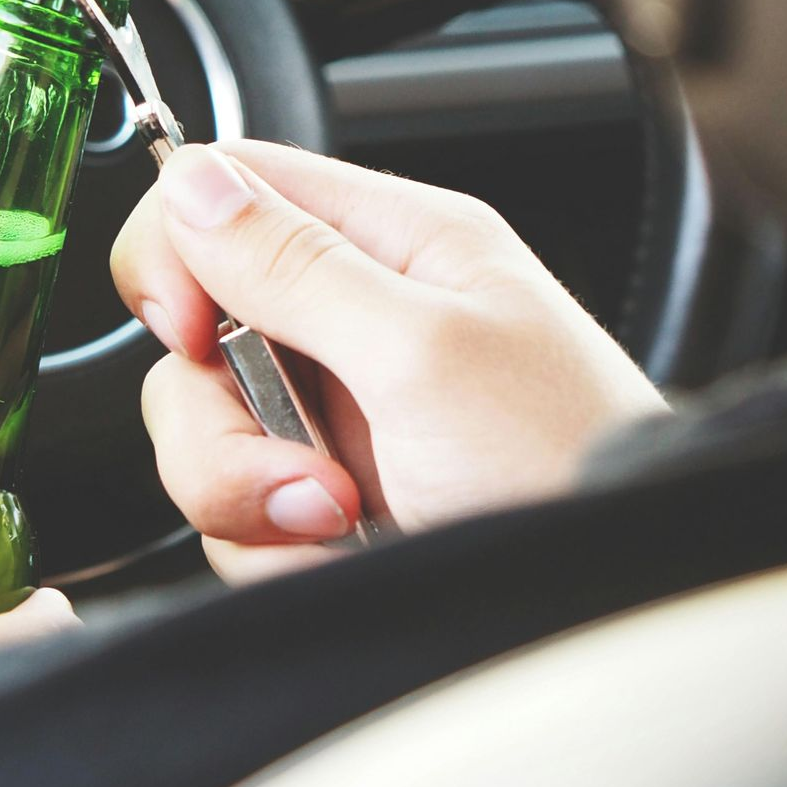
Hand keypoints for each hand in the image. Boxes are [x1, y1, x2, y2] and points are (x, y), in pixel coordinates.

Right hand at [111, 142, 666, 582]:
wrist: (607, 603)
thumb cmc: (567, 464)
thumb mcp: (425, 354)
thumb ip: (297, 265)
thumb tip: (193, 182)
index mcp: (395, 242)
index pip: (232, 187)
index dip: (180, 251)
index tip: (189, 332)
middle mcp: (355, 316)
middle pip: (198, 328)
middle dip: (223, 417)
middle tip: (304, 467)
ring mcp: (336, 409)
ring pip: (205, 426)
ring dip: (249, 493)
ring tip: (341, 518)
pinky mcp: (323, 491)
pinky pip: (233, 507)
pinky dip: (272, 543)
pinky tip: (344, 550)